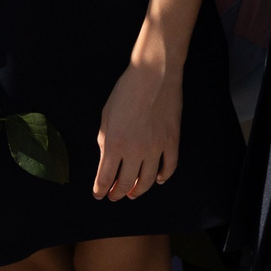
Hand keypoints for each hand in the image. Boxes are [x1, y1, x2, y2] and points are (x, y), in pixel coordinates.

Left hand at [93, 49, 181, 200]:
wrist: (154, 74)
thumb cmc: (126, 92)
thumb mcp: (106, 117)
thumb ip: (106, 142)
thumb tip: (108, 160)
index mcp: (114, 144)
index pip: (104, 179)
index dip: (100, 191)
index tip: (99, 194)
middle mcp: (135, 150)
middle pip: (126, 184)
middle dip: (117, 194)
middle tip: (115, 195)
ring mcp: (156, 147)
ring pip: (148, 180)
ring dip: (139, 190)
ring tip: (134, 192)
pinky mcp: (172, 140)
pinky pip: (170, 166)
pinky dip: (164, 176)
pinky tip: (159, 179)